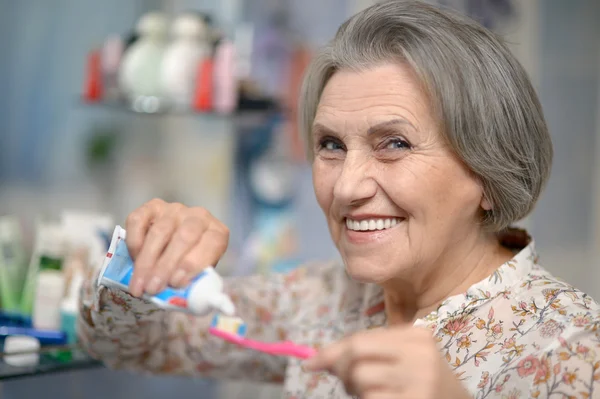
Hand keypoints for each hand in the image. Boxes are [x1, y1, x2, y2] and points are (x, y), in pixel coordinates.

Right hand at [125, 199, 229, 296]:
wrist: (173, 247)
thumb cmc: (188, 264)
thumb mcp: (198, 275)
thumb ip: (193, 282)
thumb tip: (178, 295)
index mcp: (217, 232)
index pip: (212, 243)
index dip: (195, 264)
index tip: (177, 283)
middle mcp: (198, 216)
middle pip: (184, 237)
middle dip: (166, 266)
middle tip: (153, 288)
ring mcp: (174, 209)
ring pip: (159, 231)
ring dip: (147, 261)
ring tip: (139, 284)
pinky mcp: (152, 207)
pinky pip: (139, 220)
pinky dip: (134, 242)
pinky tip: (133, 259)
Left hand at [303, 326, 470, 398]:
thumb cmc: (422, 382)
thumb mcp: (401, 359)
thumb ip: (366, 353)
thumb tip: (316, 360)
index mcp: (417, 336)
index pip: (361, 339)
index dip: (331, 351)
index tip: (310, 363)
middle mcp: (421, 356)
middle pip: (356, 354)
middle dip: (340, 368)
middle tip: (344, 383)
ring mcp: (421, 382)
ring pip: (361, 379)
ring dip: (355, 390)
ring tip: (369, 394)